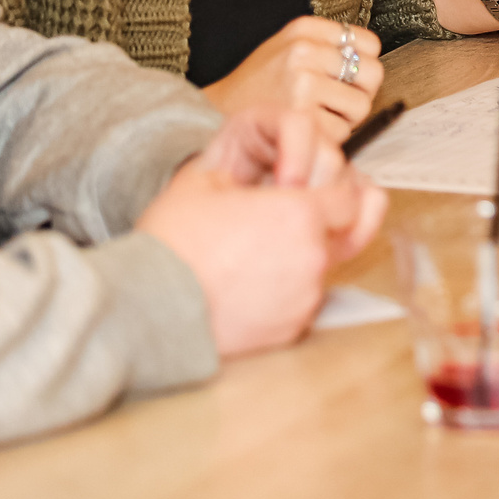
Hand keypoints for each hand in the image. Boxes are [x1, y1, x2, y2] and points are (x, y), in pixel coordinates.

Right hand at [136, 108, 388, 357]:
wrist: (146, 308)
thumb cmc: (173, 241)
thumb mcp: (207, 181)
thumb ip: (259, 168)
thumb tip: (280, 167)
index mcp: (299, 213)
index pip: (352, 196)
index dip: (331, 191)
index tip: (302, 193)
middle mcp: (313, 256)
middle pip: (344, 232)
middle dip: (324, 223)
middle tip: (283, 221)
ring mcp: (304, 298)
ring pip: (323, 269)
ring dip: (301, 258)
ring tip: (255, 255)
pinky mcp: (291, 331)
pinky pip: (302, 302)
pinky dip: (286, 292)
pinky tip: (250, 285)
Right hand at [201, 16, 384, 138]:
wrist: (213, 115)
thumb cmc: (257, 86)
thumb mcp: (286, 48)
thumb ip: (327, 47)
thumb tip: (372, 60)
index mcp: (303, 30)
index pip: (369, 44)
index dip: (363, 65)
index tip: (345, 77)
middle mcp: (303, 51)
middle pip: (373, 73)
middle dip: (360, 93)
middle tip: (336, 102)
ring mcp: (302, 83)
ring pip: (361, 106)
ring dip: (345, 119)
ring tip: (317, 116)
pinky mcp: (301, 117)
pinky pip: (342, 132)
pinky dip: (329, 138)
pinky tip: (306, 131)